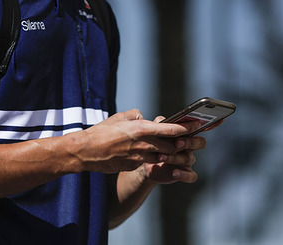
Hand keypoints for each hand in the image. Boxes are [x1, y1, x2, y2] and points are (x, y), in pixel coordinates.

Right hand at [77, 109, 199, 173]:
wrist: (86, 151)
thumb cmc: (102, 131)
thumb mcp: (120, 117)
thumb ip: (135, 116)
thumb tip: (143, 116)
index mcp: (141, 129)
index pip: (169, 129)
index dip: (185, 128)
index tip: (197, 125)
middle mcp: (143, 144)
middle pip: (171, 146)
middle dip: (184, 144)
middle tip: (195, 140)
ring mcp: (138, 157)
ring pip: (162, 156)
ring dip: (172, 154)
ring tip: (181, 151)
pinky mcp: (133, 166)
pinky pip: (147, 162)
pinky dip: (154, 159)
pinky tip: (157, 157)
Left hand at [140, 116, 206, 184]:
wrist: (147, 163)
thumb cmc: (153, 144)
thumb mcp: (155, 133)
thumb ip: (160, 125)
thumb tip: (162, 121)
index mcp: (185, 134)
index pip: (199, 128)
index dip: (208, 124)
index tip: (207, 122)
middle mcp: (190, 147)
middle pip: (199, 142)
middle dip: (190, 142)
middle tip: (177, 142)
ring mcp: (188, 160)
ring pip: (189, 158)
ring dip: (176, 157)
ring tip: (161, 156)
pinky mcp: (185, 173)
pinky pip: (191, 176)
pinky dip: (183, 175)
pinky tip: (174, 173)